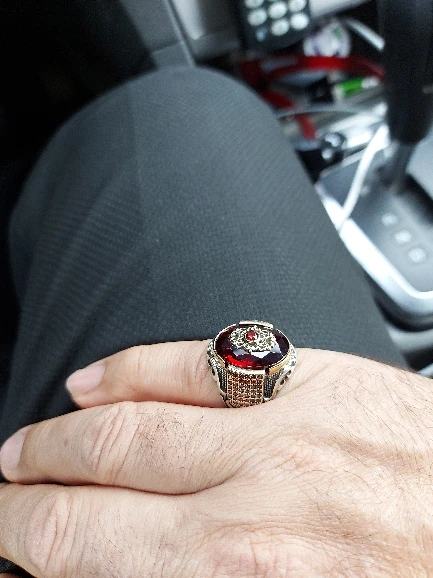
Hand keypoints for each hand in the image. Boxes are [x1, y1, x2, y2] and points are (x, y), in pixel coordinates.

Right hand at [1, 344, 432, 576]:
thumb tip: (125, 566)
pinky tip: (97, 382)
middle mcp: (254, 500)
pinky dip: (136, 370)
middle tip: (5, 492)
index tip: (9, 538)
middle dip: (31, 487)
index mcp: (242, 577)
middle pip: (97, 478)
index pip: (86, 550)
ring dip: (66, 433)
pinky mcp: (318, 382)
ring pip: (134, 417)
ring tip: (30, 444)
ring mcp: (287, 430)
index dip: (27, 543)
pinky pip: (203, 363)